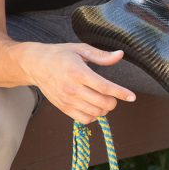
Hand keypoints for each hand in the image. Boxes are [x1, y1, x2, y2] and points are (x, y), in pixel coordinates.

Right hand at [20, 43, 135, 123]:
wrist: (36, 65)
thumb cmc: (60, 55)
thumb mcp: (80, 50)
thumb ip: (101, 55)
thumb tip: (120, 55)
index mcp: (78, 73)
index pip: (105, 87)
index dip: (121, 93)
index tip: (132, 96)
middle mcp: (72, 89)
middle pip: (102, 103)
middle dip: (114, 101)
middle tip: (113, 95)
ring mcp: (67, 100)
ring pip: (95, 113)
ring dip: (104, 109)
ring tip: (103, 99)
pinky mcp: (63, 108)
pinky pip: (84, 119)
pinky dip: (93, 116)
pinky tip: (93, 106)